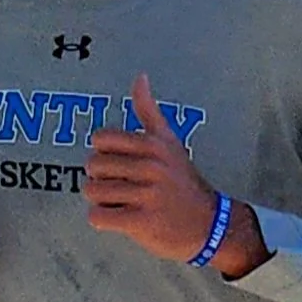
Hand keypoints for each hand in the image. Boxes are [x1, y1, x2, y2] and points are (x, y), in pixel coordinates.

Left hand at [85, 73, 267, 274]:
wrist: (209, 224)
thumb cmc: (182, 182)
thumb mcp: (169, 142)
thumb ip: (148, 111)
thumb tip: (140, 76)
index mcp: (152, 144)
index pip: (100, 139)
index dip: (104, 154)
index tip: (119, 166)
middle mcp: (150, 166)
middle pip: (93, 165)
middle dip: (101, 178)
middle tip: (121, 188)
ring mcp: (147, 195)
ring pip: (92, 190)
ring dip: (100, 200)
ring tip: (121, 203)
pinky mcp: (142, 222)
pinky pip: (97, 216)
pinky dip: (101, 219)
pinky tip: (119, 219)